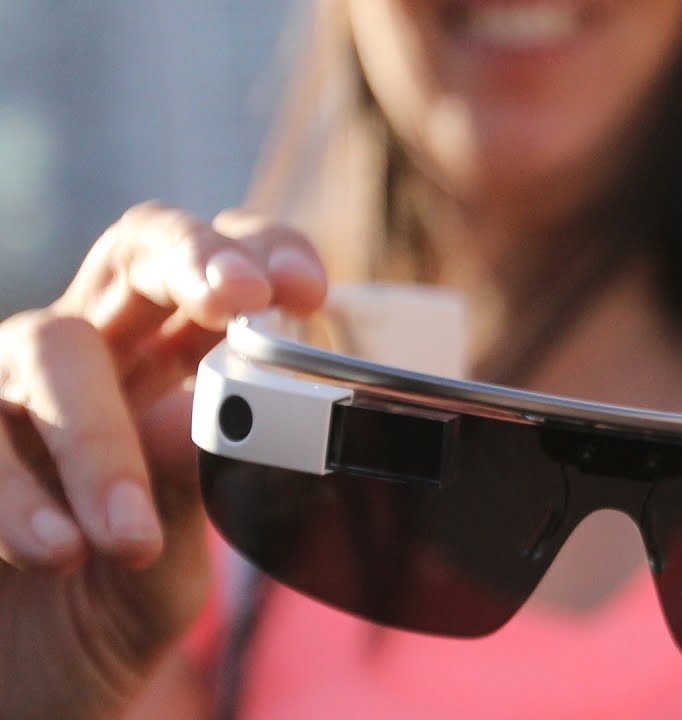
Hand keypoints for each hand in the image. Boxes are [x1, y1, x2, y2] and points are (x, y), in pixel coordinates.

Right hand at [0, 202, 325, 717]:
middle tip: (240, 296)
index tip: (309, 291)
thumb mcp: (183, 539)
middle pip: (134, 252)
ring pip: (52, 347)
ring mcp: (6, 390)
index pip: (216, 273)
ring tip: (129, 543)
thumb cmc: (113, 602)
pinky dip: (17, 494)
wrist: (27, 687)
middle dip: (191, 258)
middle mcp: (89, 355)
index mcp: (165, 367)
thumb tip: (257, 415)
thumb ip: (211, 469)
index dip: (260, 251)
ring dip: (98, 441)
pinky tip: (54, 551)